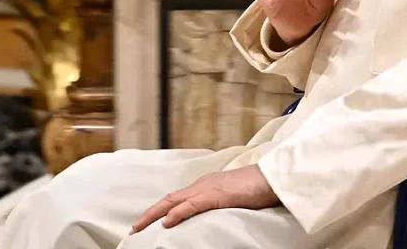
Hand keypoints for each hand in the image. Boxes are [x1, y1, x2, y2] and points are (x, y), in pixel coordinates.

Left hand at [130, 165, 277, 232]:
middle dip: (150, 213)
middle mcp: (203, 184)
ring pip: (175, 201)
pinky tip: (167, 221)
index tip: (147, 221)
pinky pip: (193, 205)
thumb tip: (208, 216)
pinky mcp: (217, 195)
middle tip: (134, 227)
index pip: (177, 197)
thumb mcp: (232, 198)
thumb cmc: (257, 188)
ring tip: (140, 226)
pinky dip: (178, 212)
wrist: (273, 178)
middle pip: (169, 198)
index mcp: (206, 185)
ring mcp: (209, 188)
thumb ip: (217, 204)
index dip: (160, 209)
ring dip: (155, 214)